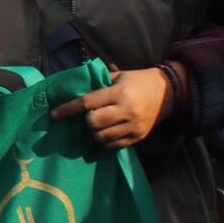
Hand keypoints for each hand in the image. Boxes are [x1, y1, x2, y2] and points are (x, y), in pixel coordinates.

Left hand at [53, 66, 174, 149]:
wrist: (169, 92)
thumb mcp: (120, 76)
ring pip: (101, 137)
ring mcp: (133, 126)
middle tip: (90, 116)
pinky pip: (113, 146)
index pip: (87, 103)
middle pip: (93, 123)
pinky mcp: (138, 137)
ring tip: (100, 125)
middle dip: (87, 121)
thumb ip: (99, 83)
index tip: (54, 115)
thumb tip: (74, 88)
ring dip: (95, 132)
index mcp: (119, 92)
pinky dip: (106, 141)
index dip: (68, 110)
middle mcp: (126, 110)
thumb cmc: (138, 81)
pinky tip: (108, 132)